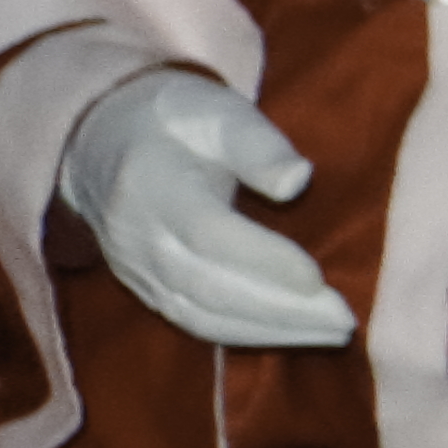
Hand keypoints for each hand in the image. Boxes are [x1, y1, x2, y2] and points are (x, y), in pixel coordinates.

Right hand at [62, 68, 354, 352]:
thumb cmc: (178, 122)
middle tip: (344, 319)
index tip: (317, 277)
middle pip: (209, 286)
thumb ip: (258, 144)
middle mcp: (138, 234)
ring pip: (202, 316)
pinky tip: (294, 333)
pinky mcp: (145, 289)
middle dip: (280, 309)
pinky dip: (246, 335)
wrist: (102, 144)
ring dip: (271, 331)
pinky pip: (193, 322)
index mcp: (154, 182)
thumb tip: (298, 181)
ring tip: (334, 333)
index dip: (263, 260)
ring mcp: (136, 268)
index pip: (209, 233)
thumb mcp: (218, 112)